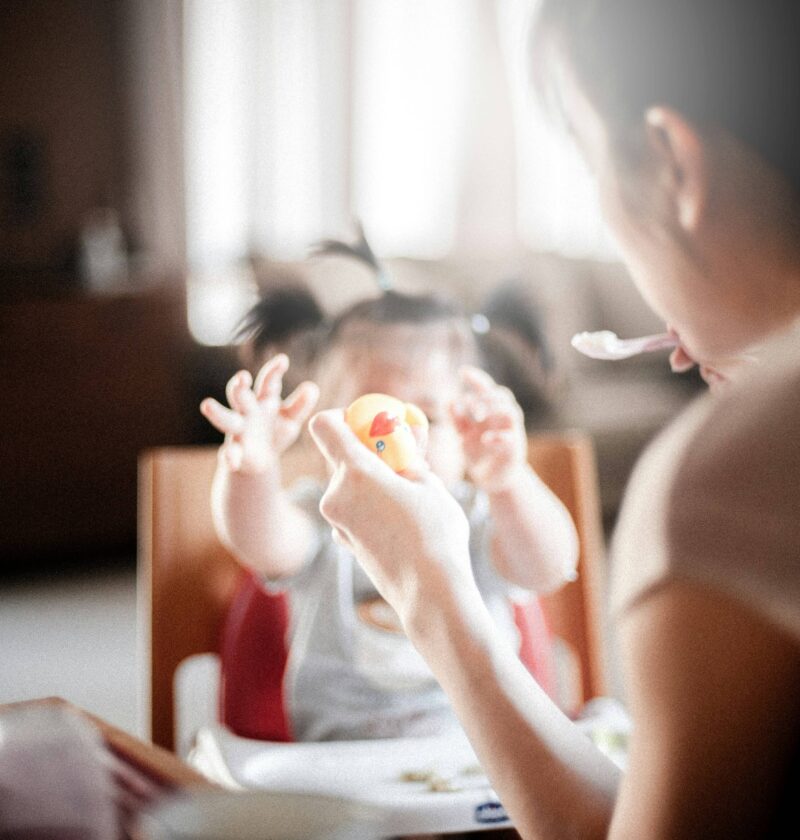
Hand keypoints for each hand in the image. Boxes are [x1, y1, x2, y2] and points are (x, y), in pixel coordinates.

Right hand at [200, 354, 319, 473]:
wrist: (261, 461)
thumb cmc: (276, 432)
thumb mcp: (291, 419)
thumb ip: (300, 405)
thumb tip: (312, 387)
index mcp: (263, 400)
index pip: (267, 382)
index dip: (274, 371)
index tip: (283, 360)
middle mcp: (247, 412)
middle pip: (240, 396)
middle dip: (239, 387)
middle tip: (241, 378)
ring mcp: (238, 431)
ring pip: (225, 419)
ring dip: (218, 412)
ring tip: (206, 404)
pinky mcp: (235, 452)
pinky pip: (229, 453)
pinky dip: (229, 456)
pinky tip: (232, 460)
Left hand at [308, 409, 472, 627]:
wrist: (430, 593)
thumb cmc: (435, 534)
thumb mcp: (429, 484)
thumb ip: (410, 456)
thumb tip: (407, 434)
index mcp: (356, 473)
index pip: (324, 425)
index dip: (342, 417)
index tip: (368, 424)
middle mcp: (336, 495)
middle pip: (339, 456)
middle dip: (367, 451)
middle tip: (401, 457)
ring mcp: (336, 522)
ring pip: (348, 484)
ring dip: (371, 480)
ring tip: (408, 492)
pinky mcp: (343, 541)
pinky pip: (351, 509)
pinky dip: (369, 504)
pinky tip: (399, 518)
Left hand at [451, 366, 527, 492]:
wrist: (494, 480)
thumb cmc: (480, 454)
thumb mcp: (464, 435)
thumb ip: (457, 419)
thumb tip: (448, 400)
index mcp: (492, 412)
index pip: (488, 389)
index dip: (477, 379)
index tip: (462, 372)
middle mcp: (504, 419)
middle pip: (502, 396)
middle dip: (485, 395)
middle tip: (468, 403)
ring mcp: (512, 433)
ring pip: (512, 412)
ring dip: (494, 409)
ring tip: (477, 415)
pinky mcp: (514, 450)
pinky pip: (510, 438)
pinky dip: (497, 436)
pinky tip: (484, 439)